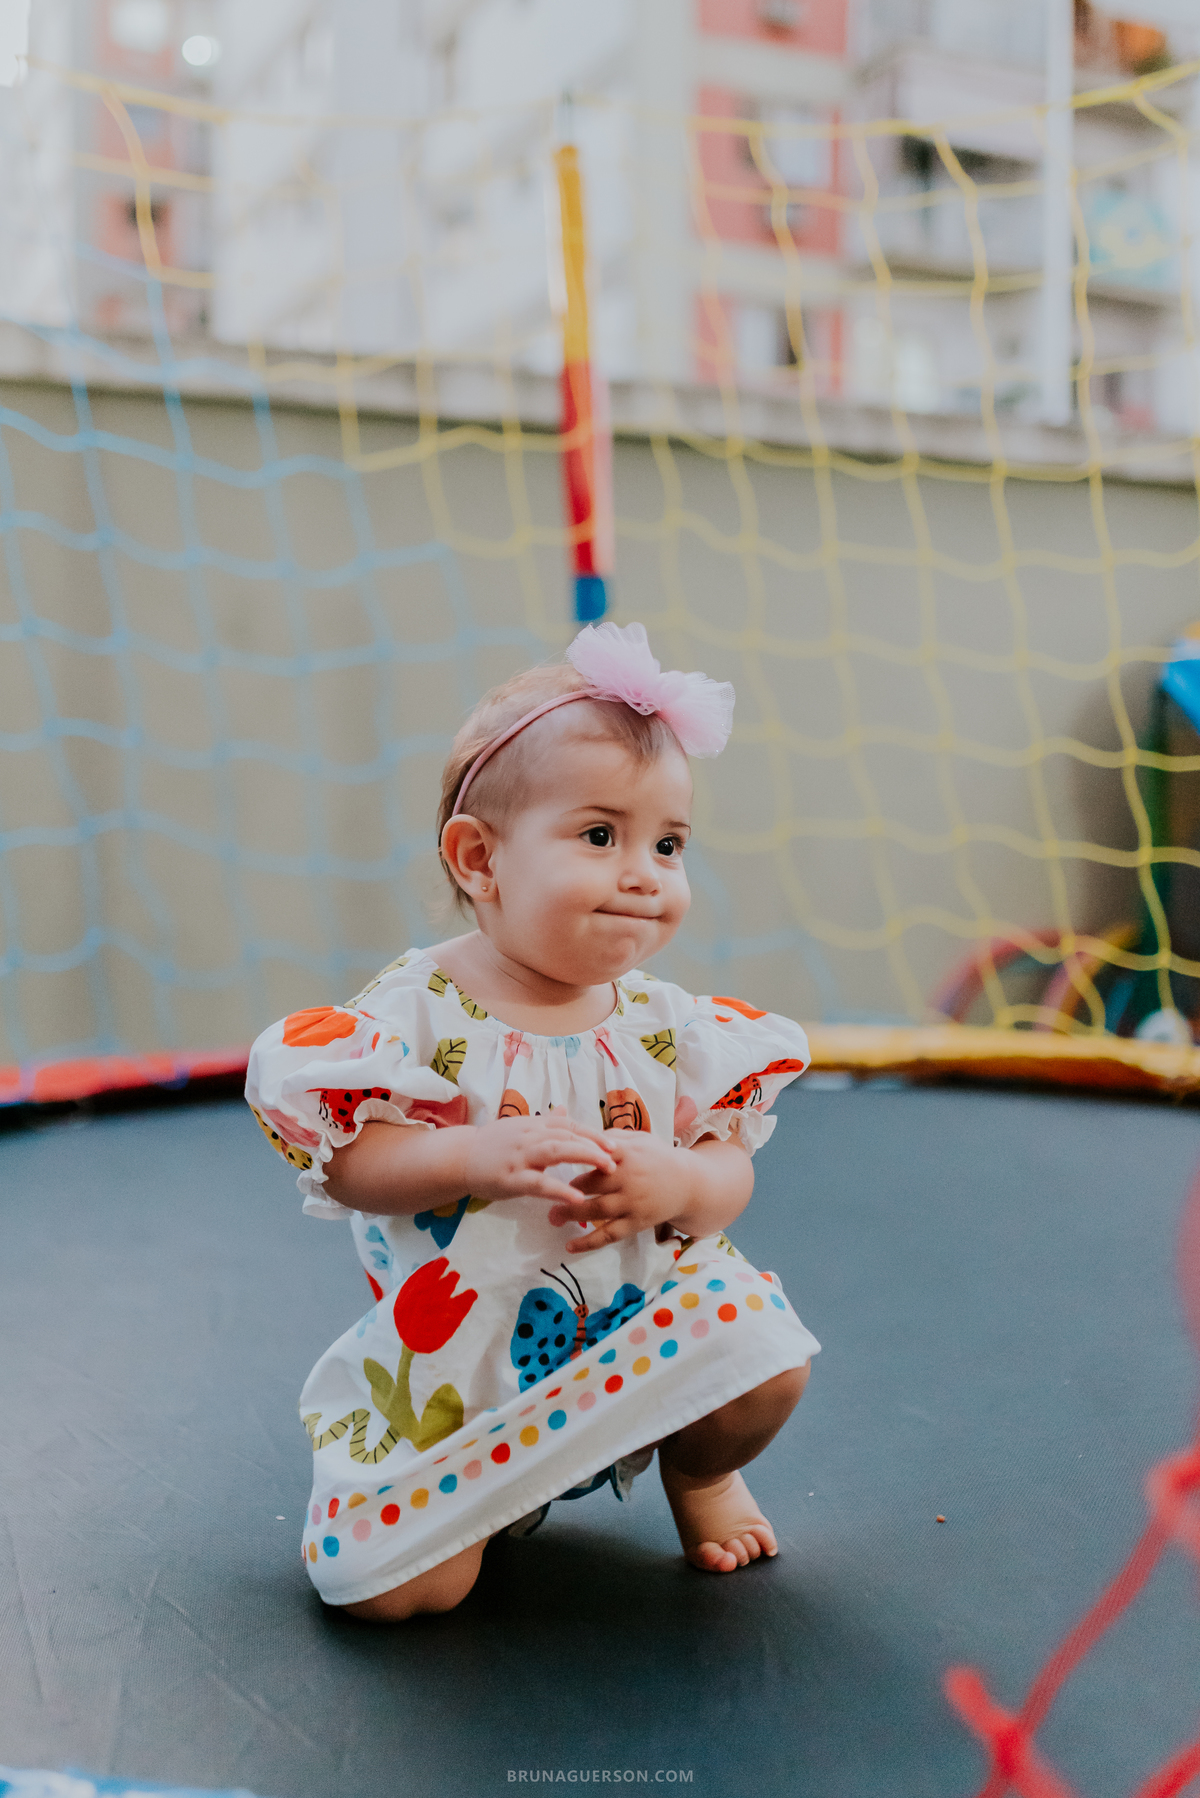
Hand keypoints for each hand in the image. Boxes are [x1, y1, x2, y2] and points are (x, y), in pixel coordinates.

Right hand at [460, 1115, 614, 1206]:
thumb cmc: (492, 1145)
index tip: (616, 1142)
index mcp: (534, 1126)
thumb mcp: (520, 1128)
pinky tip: (577, 1198)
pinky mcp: (512, 1178)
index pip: (570, 1125)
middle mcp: (531, 1136)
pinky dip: (560, 1189)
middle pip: (569, 1135)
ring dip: (585, 1157)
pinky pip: (539, 1183)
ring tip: (608, 1169)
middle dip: (596, 1145)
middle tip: (619, 1157)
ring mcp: (521, 1156)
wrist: (459, 1157)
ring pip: (558, 1152)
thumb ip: (545, 1122)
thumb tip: (566, 1110)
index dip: (594, 1133)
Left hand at [547, 1131, 697, 1253]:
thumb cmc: (657, 1157)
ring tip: (551, 1218)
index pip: (595, 1152)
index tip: (550, 1158)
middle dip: (565, 1189)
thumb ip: (610, 1136)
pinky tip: (570, 1247)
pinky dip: (589, 1243)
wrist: (688, 1183)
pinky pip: (610, 1234)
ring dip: (571, 1214)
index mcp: (627, 1153)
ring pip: (597, 1210)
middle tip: (542, 1192)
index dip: (572, 1156)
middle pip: (591, 1183)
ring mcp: (633, 1202)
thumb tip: (579, 1130)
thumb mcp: (638, 1138)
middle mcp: (629, 1177)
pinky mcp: (636, 1222)